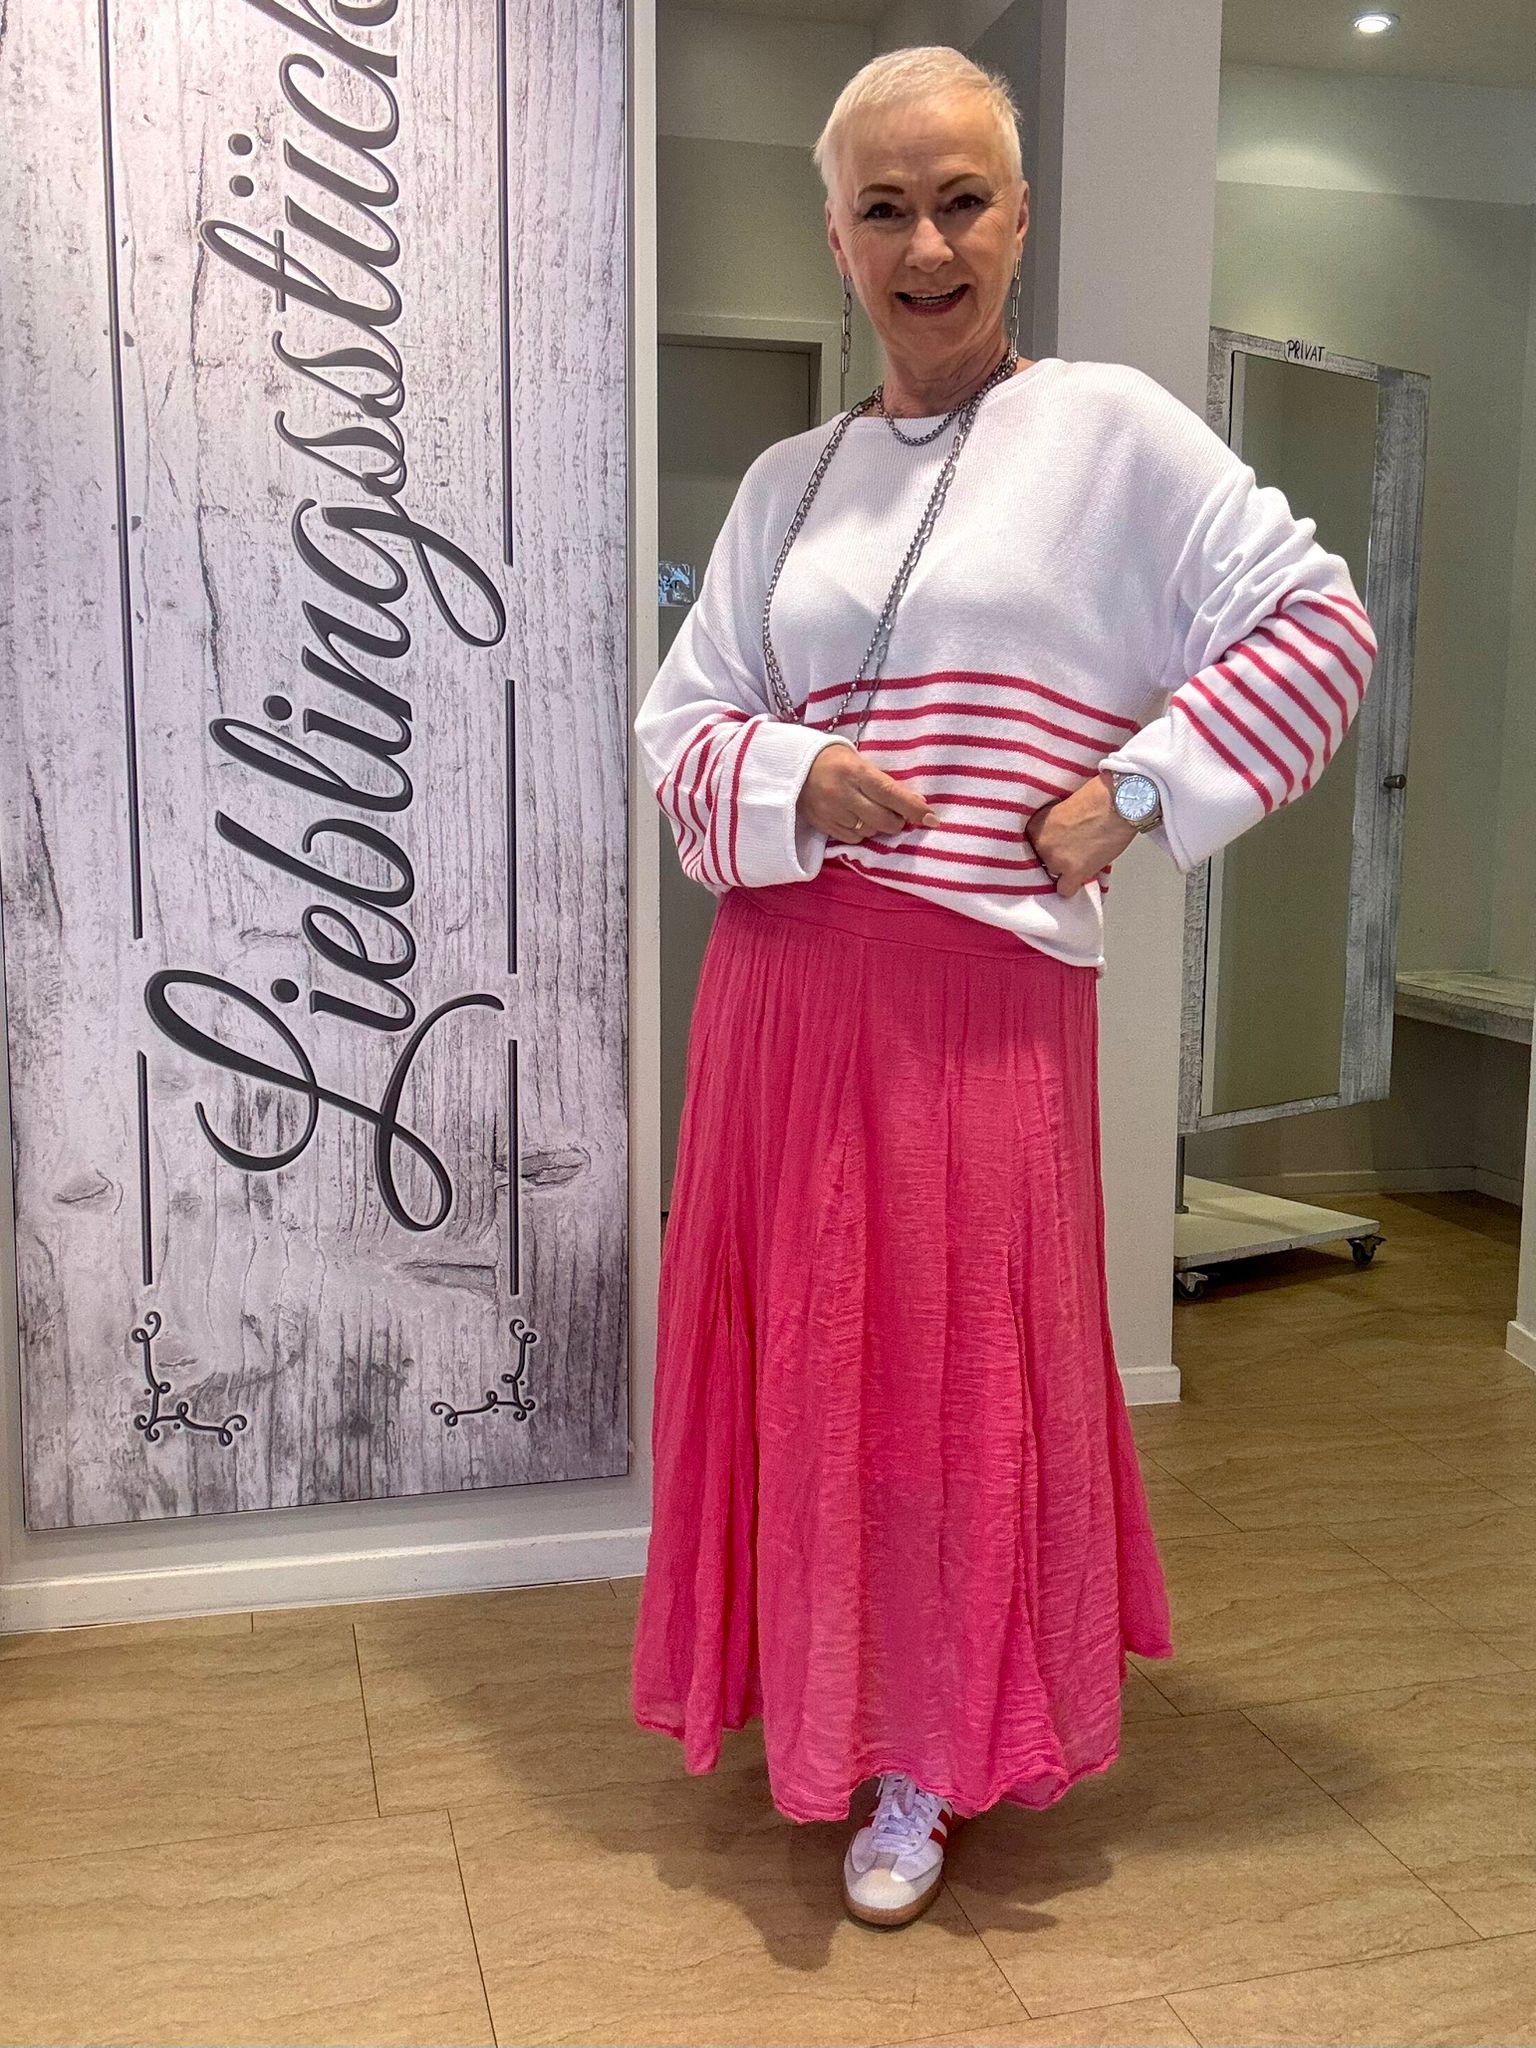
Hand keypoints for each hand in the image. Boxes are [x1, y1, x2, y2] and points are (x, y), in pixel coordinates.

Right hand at [798, 740, 937, 843]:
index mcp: (855, 771)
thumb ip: (884, 782)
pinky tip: (856, 819)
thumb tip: (916, 802)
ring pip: (870, 831)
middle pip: (883, 819)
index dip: (913, 808)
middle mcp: (843, 793)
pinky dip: (861, 832)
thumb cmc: (834, 760)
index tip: (932, 819)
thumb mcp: (859, 762)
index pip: (890, 793)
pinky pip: (853, 839)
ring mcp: (831, 812)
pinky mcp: (823, 825)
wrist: (793, 767)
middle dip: (897, 821)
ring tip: (871, 812)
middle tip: (899, 815)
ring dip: (878, 826)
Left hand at [1025, 771, 1139, 895]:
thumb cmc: (1098, 797)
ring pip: (1053, 875)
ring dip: (1066, 870)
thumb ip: (1055, 824)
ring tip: (1082, 858)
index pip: (1032, 846)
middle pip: (1043, 861)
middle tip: (1075, 848)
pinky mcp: (1075, 872)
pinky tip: (1079, 877)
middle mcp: (1042, 844)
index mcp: (1036, 825)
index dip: (1048, 845)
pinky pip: (1065, 891)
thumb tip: (1061, 838)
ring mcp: (1056, 860)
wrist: (1118, 803)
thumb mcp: (1064, 805)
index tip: (1059, 843)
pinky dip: (1072, 886)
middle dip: (1058, 856)